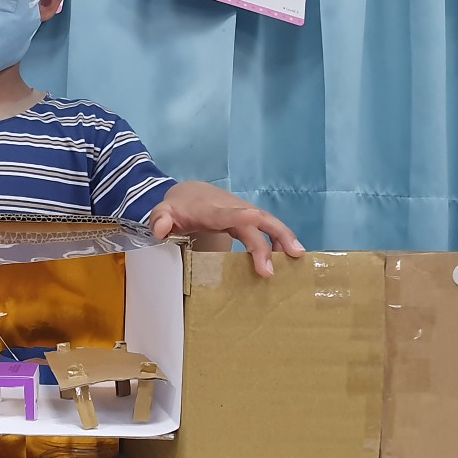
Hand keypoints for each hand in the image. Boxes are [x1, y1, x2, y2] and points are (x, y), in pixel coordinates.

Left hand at [148, 180, 304, 277]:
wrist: (189, 194)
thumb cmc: (177, 208)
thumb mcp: (162, 213)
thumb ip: (159, 219)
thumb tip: (160, 229)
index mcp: (209, 210)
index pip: (224, 212)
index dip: (238, 215)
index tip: (253, 219)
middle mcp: (231, 208)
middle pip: (254, 219)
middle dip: (269, 238)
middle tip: (278, 263)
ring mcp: (243, 212)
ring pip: (267, 221)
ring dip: (283, 237)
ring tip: (298, 256)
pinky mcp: (249, 219)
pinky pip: (267, 227)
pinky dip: (281, 239)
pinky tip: (290, 255)